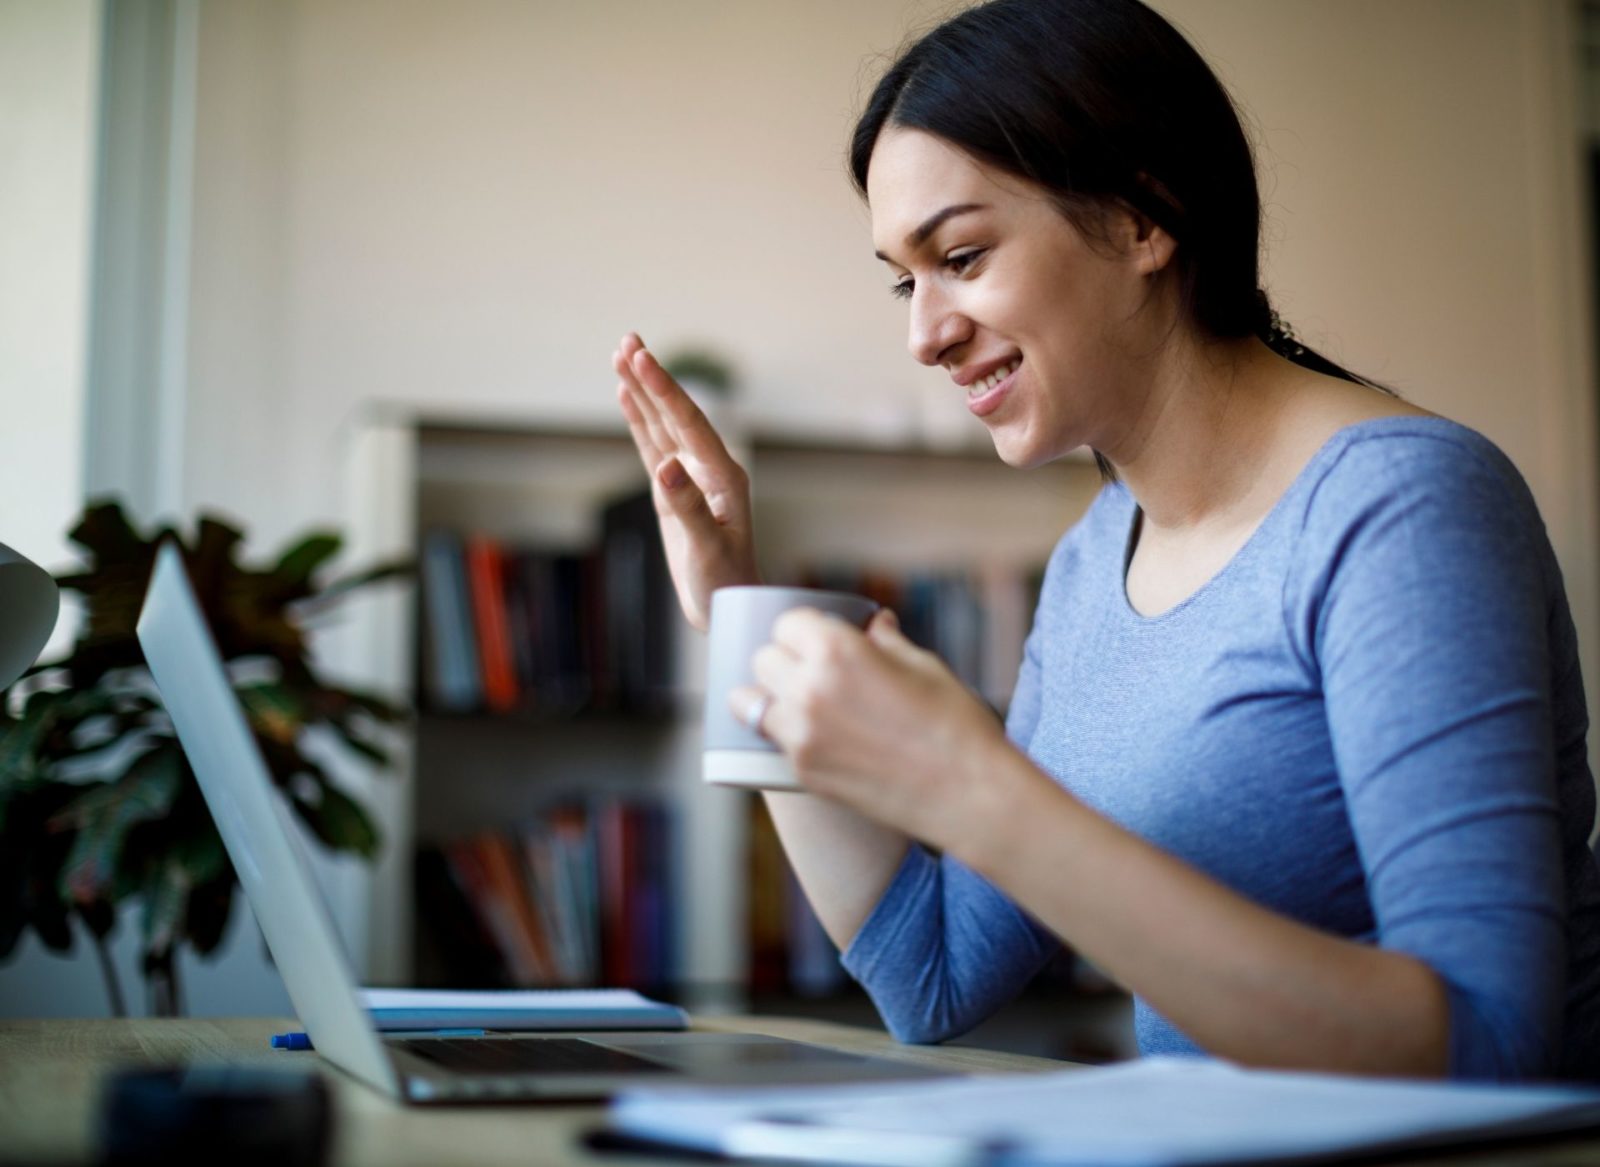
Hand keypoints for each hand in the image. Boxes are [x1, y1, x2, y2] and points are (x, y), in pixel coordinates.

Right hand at [613, 333, 760, 631]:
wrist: (728, 606)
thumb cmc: (724, 582)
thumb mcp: (707, 548)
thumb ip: (689, 506)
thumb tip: (665, 467)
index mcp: (723, 477)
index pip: (689, 423)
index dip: (663, 390)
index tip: (641, 359)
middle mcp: (709, 469)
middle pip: (676, 414)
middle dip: (652, 378)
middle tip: (629, 341)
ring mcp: (691, 477)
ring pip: (662, 425)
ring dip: (644, 392)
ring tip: (623, 354)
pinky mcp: (674, 490)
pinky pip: (653, 446)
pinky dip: (640, 421)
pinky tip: (627, 398)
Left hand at [729, 607, 1011, 846]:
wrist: (968, 793)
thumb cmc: (955, 723)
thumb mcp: (924, 666)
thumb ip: (885, 641)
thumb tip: (874, 622)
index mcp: (839, 651)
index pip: (787, 623)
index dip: (804, 630)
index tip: (817, 639)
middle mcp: (809, 689)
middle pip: (763, 660)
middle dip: (784, 660)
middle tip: (811, 671)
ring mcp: (801, 734)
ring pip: (750, 702)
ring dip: (770, 697)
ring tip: (798, 703)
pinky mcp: (802, 771)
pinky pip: (772, 740)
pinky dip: (783, 732)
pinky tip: (811, 734)